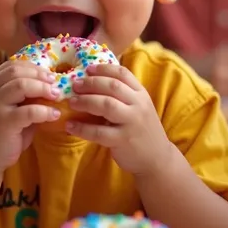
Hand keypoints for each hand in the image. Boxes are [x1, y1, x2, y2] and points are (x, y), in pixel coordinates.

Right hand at [0, 60, 60, 170]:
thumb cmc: (3, 128)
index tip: (48, 74)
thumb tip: (51, 81)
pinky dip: (45, 111)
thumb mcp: (11, 104)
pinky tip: (54, 115)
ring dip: (43, 88)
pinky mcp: (4, 122)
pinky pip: (29, 111)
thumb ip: (24, 92)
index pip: (13, 65)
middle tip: (55, 83)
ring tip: (56, 95)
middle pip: (17, 71)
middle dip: (39, 75)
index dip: (33, 67)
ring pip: (21, 86)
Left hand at [66, 63, 170, 177]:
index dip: (104, 69)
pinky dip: (82, 128)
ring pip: (106, 105)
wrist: (157, 158)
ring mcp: (132, 123)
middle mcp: (138, 105)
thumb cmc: (142, 129)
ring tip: (71, 102)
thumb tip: (92, 82)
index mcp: (141, 94)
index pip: (123, 74)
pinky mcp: (123, 140)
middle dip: (91, 83)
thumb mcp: (138, 107)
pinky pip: (99, 132)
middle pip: (112, 86)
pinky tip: (70, 126)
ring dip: (85, 101)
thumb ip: (123, 95)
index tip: (88, 69)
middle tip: (75, 85)